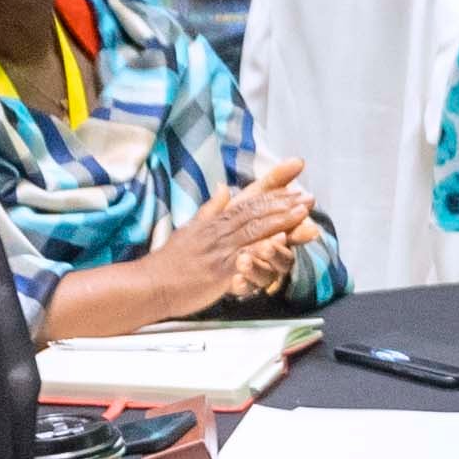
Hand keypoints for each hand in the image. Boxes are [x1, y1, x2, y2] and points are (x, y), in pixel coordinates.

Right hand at [171, 163, 316, 292]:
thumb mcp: (190, 229)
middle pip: (256, 211)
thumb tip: (225, 188)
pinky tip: (280, 240)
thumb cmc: (170, 261)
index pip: (249, 199)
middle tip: (309, 196)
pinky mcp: (218, 270)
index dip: (273, 187)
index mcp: (215, 221)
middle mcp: (218, 230)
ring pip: (254, 229)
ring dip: (281, 219)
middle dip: (284, 203)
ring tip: (303, 212)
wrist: (150, 284)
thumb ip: (210, 209)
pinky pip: (244, 256)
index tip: (294, 174)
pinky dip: (262, 246)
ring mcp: (219, 249)